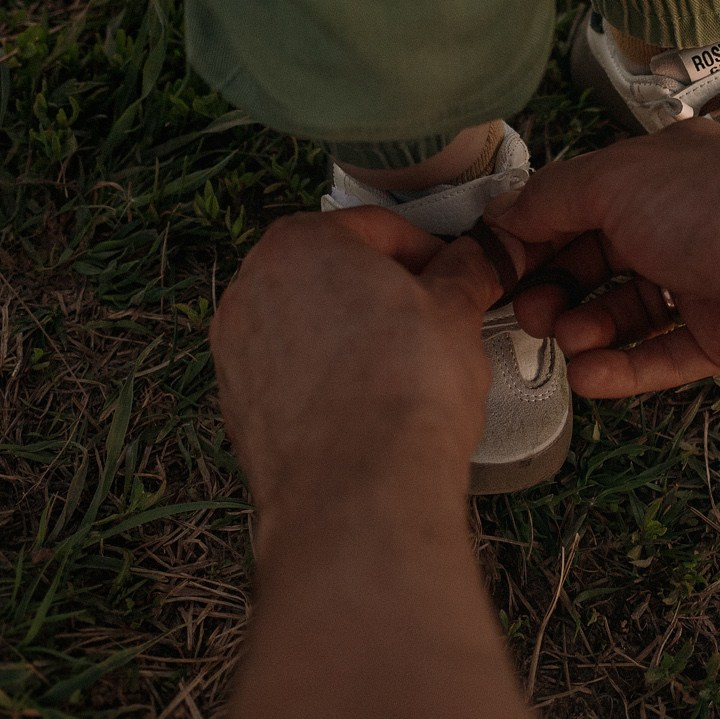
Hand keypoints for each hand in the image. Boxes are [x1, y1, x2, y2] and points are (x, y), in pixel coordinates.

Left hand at [211, 209, 504, 525]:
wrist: (357, 491)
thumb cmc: (404, 391)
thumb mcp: (456, 313)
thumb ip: (467, 271)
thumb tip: (483, 255)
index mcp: (301, 242)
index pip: (379, 228)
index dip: (429, 252)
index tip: (456, 276)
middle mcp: (252, 285)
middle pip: (334, 272)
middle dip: (384, 293)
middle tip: (433, 321)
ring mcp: (236, 348)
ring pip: (308, 323)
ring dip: (351, 335)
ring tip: (402, 369)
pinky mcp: (236, 405)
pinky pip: (289, 373)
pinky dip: (324, 379)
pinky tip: (365, 406)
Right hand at [485, 123, 719, 396]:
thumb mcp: (616, 182)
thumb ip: (553, 199)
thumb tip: (502, 212)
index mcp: (659, 171)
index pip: (579, 201)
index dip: (533, 233)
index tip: (492, 268)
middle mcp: (683, 221)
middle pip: (600, 259)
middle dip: (557, 287)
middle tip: (530, 314)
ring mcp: (708, 281)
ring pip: (629, 311)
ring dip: (588, 330)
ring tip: (567, 343)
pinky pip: (664, 355)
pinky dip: (625, 369)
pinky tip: (589, 379)